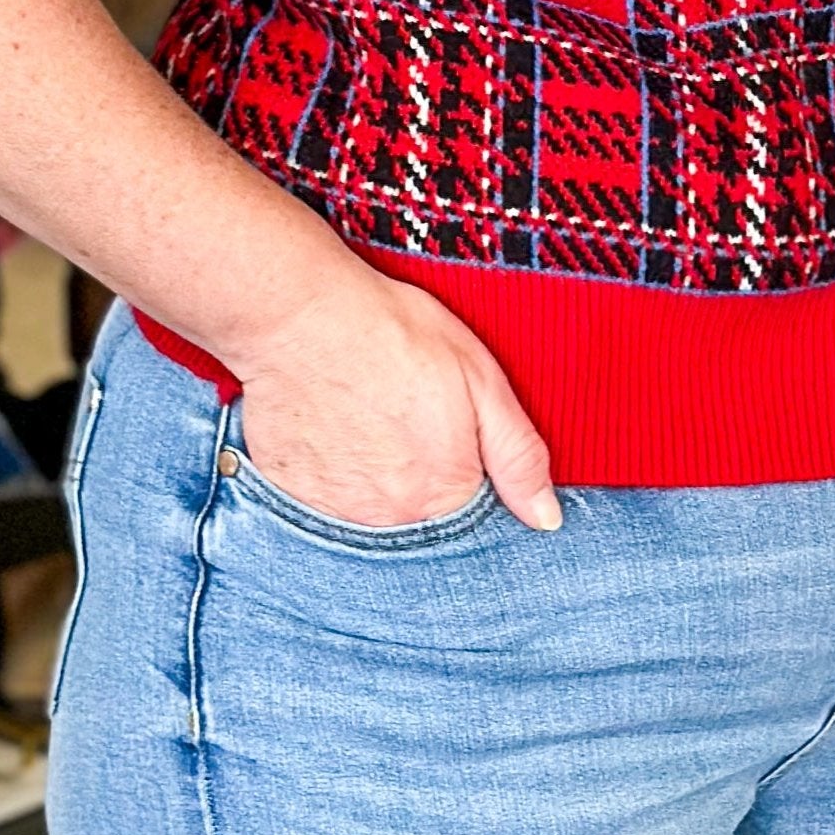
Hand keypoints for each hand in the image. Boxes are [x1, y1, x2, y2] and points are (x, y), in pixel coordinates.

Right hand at [232, 263, 560, 533]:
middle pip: (420, 519)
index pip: (472, 517)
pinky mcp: (288, 496)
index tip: (451, 434)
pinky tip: (334, 428)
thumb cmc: (393, 334)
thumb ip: (518, 456)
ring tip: (371, 419)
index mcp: (443, 496)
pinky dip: (332, 472)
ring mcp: (331, 513)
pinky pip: (322, 501)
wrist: (298, 314)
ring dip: (376, 479)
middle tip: (404, 417)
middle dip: (422, 477)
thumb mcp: (482, 379)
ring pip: (371, 512)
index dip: (469, 474)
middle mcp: (386, 520)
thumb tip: (546, 518)